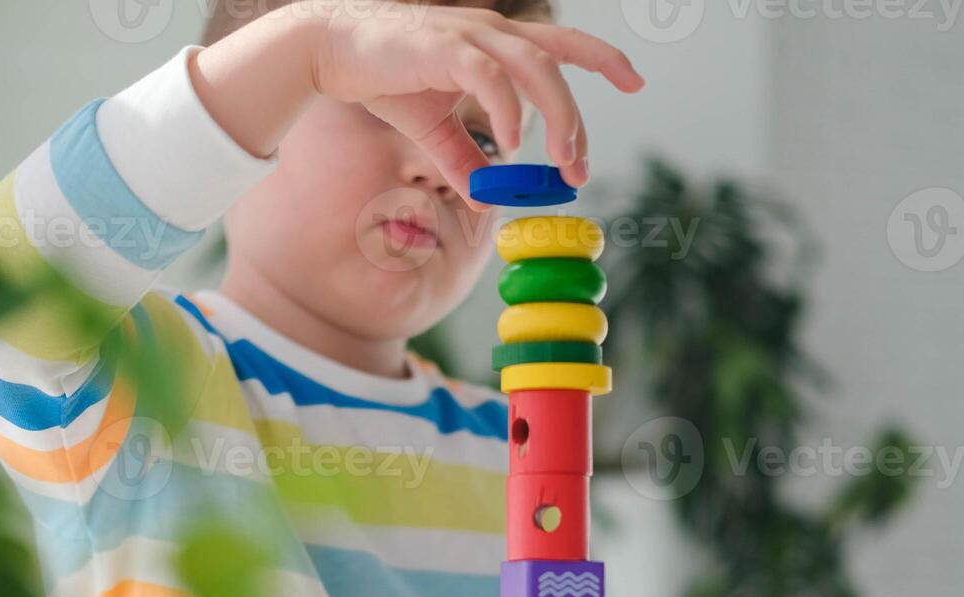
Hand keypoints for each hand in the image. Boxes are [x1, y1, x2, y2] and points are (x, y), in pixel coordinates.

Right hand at [308, 1, 643, 206]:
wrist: (329, 50)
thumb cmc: (383, 77)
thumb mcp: (432, 127)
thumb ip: (462, 159)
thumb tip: (484, 198)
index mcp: (495, 42)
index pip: (562, 44)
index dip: (603, 58)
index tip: (635, 82)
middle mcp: (490, 32)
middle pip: (557, 61)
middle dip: (578, 116)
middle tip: (581, 168)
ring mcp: (469, 36)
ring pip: (534, 67)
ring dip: (556, 115)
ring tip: (560, 161)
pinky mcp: (442, 48)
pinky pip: (489, 78)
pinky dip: (508, 110)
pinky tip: (513, 144)